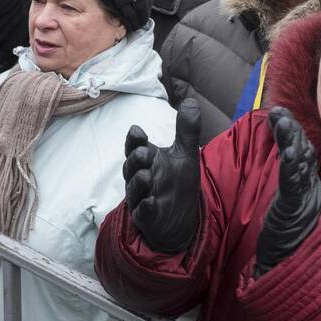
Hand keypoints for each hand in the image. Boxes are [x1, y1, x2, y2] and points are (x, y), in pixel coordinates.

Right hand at [123, 100, 202, 253]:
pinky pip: (141, 211)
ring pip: (133, 188)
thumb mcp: (185, 154)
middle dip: (136, 159)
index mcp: (147, 160)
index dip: (133, 140)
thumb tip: (191, 101)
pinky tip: (151, 203)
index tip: (137, 132)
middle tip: (146, 154)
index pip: (134, 146)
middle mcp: (140, 177)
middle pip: (130, 166)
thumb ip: (187, 130)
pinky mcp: (146, 216)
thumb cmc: (177, 184)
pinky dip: (145, 207)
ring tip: (149, 177)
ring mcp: (141, 197)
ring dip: (139, 182)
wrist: (180, 219)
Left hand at [254, 107, 320, 277]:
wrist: (290, 263)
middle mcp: (308, 187)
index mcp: (304, 183)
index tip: (278, 112)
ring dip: (291, 141)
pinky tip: (286, 153)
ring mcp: (304, 198)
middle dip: (290, 129)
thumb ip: (287, 179)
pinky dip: (290, 167)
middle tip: (279, 111)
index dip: (290, 130)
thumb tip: (283, 155)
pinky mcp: (295, 209)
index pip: (299, 149)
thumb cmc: (285, 234)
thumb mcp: (286, 201)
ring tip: (282, 122)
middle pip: (302, 151)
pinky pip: (294, 185)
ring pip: (299, 163)